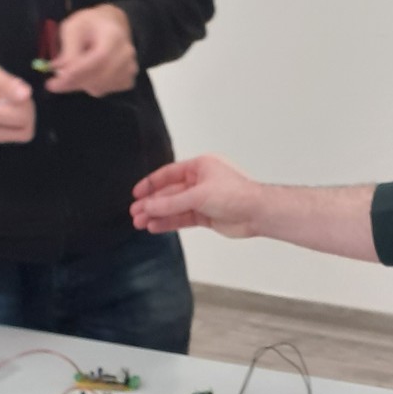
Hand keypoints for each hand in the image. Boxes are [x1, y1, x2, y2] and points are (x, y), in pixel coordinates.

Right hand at [0, 49, 34, 147]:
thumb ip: (5, 81)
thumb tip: (27, 94)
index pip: (22, 119)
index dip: (27, 102)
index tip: (14, 85)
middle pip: (24, 132)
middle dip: (26, 111)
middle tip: (11, 92)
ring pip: (18, 135)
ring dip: (18, 116)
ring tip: (0, 97)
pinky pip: (8, 134)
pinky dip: (9, 120)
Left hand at [44, 5, 137, 97]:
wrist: (111, 26)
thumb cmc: (90, 24)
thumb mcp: (73, 27)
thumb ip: (68, 49)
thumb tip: (61, 72)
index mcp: (114, 35)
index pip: (99, 58)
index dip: (77, 72)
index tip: (54, 82)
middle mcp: (126, 54)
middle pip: (100, 76)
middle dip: (73, 82)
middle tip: (53, 84)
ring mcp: (129, 68)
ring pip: (100, 87)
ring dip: (80, 84)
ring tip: (70, 73)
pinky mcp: (127, 80)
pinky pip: (104, 90)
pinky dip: (89, 86)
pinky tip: (85, 75)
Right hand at [131, 154, 262, 237]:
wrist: (257, 213)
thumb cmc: (237, 194)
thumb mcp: (198, 195)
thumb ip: (171, 203)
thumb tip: (150, 206)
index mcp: (201, 166)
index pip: (169, 174)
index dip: (151, 184)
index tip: (136, 193)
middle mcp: (201, 181)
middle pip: (170, 192)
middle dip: (152, 203)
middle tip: (135, 212)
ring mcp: (204, 199)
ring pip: (175, 207)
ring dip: (158, 214)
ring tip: (141, 222)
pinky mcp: (207, 215)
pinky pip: (183, 218)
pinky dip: (170, 222)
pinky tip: (156, 226)